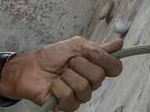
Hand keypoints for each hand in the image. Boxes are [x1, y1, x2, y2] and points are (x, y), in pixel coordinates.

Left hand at [5, 38, 122, 106]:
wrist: (30, 67)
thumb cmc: (51, 56)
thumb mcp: (76, 45)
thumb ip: (98, 47)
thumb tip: (120, 43)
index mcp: (96, 66)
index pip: (115, 68)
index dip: (107, 61)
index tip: (94, 54)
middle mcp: (91, 81)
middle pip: (99, 77)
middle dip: (81, 65)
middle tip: (69, 62)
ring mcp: (79, 95)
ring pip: (84, 88)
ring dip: (68, 76)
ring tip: (60, 74)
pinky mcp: (67, 105)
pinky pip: (70, 98)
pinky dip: (58, 88)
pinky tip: (54, 86)